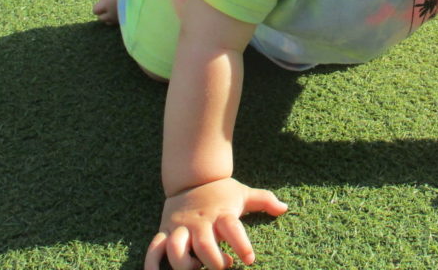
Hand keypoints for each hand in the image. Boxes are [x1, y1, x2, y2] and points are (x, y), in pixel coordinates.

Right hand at [145, 178, 288, 269]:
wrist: (190, 177)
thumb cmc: (220, 192)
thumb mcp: (243, 193)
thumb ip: (264, 200)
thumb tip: (285, 208)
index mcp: (221, 214)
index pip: (233, 229)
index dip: (242, 245)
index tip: (249, 259)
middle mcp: (200, 222)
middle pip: (204, 246)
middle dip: (213, 262)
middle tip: (224, 266)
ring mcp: (180, 228)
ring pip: (176, 250)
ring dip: (185, 265)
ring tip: (196, 268)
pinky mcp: (164, 232)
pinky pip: (153, 250)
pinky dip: (152, 265)